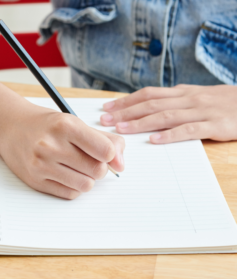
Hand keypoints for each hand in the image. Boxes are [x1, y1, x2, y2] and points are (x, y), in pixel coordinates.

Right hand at [0, 102, 124, 199]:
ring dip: (88, 178)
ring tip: (77, 167)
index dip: (110, 154)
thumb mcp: (75, 123)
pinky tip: (66, 174)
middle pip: (98, 170)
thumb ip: (104, 140)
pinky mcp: (35, 181)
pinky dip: (74, 187)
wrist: (11, 126)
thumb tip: (121, 164)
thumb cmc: (47, 124)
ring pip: (86, 185)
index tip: (105, 152)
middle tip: (89, 159)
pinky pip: (70, 194)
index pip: (105, 151)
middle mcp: (51, 145)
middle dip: (100, 167)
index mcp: (66, 126)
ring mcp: (41, 165)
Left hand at [100, 84, 236, 143]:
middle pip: (150, 104)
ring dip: (141, 123)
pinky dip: (170, 135)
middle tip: (104, 119)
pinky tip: (154, 140)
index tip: (107, 107)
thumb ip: (173, 101)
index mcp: (181, 93)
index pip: (147, 94)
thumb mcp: (195, 96)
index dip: (126, 101)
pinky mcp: (215, 125)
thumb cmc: (221, 101)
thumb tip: (147, 107)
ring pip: (164, 116)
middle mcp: (186, 99)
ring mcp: (200, 111)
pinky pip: (189, 130)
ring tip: (121, 129)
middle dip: (125, 112)